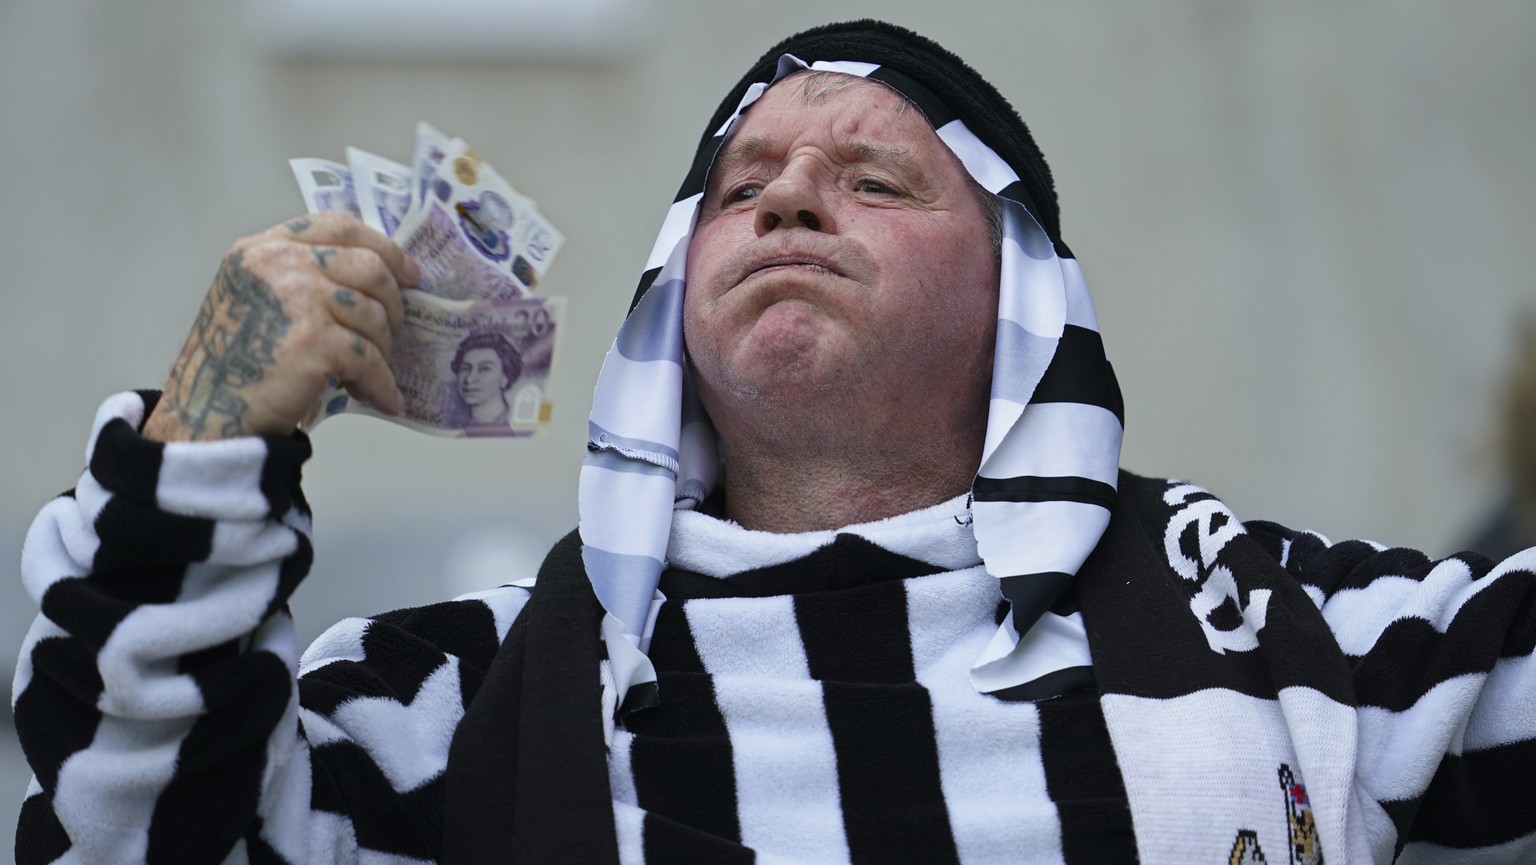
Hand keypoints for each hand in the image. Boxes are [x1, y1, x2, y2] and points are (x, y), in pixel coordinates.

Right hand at [143, 213, 419, 441]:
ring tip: (373, 372)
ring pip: (373, 314)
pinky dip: (382, 383)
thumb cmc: (235, 362)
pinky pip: (369, 358)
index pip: (338, 226)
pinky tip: (384, 397)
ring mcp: (297, 298)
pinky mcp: (313, 339)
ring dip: (383, 349)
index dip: (383, 247)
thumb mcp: (255, 296)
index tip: (408, 273)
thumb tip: (374, 278)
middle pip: (368, 267)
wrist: (208, 411)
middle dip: (392, 303)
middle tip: (394, 331)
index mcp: (264, 248)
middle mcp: (279, 263)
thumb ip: (299, 275)